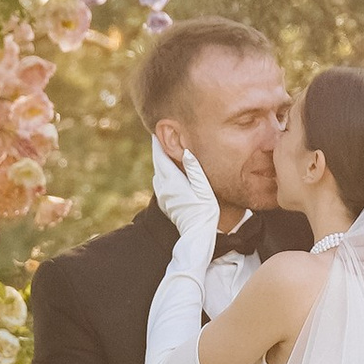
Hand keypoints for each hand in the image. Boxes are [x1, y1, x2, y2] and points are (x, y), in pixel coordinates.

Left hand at [151, 131, 221, 273]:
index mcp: (171, 180)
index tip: (160, 127)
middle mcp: (163, 186)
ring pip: (160, 172)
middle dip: (161, 148)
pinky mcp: (166, 202)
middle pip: (159, 162)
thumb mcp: (204, 188)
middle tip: (164, 133)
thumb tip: (186, 150)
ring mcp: (163, 195)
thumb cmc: (204, 212)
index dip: (160, 140)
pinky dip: (167, 172)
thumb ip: (194, 169)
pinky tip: (174, 171)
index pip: (161, 154)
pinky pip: (163, 182)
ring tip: (170, 148)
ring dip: (164, 160)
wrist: (196, 235)